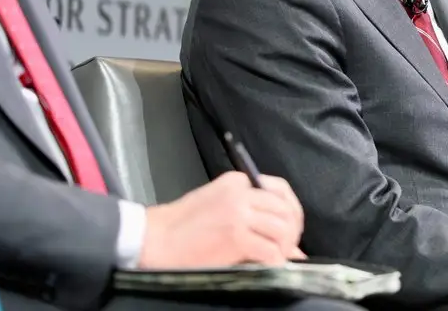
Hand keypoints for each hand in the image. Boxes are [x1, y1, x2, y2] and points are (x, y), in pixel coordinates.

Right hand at [139, 171, 305, 267]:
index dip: (290, 211)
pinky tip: (270, 267)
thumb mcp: (217, 203)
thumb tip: (283, 235)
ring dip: (285, 247)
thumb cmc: (182, 226)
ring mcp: (239, 214)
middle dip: (293, 231)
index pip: (279, 189)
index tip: (290, 228)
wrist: (154, 239)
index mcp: (237, 181)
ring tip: (278, 258)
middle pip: (285, 208)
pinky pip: (270, 250)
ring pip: (282, 228)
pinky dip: (275, 261)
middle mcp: (241, 193)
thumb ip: (249, 211)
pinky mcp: (236, 236)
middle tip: (288, 248)